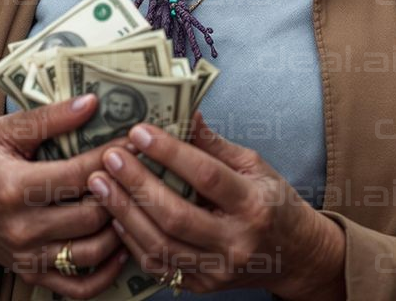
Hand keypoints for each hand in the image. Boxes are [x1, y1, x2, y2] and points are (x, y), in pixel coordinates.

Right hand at [0, 94, 129, 297]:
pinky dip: (107, 271)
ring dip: (121, 229)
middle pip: (91, 215)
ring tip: (138, 204)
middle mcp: (24, 228)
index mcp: (15, 187)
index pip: (78, 174)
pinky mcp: (35, 276)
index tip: (138, 140)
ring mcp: (30, 257)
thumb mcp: (4, 132)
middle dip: (124, 192)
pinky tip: (122, 246)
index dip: (113, 157)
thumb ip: (48, 117)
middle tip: (147, 171)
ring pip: (92, 251)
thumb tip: (92, 102)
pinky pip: (80, 286)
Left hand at [86, 112, 345, 299]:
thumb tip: (184, 112)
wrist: (294, 256)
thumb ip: (214, 144)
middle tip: (109, 157)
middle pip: (176, 215)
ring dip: (125, 213)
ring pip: (161, 246)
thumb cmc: (273, 200)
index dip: (170, 152)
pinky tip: (115, 215)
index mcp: (253, 204)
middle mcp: (236, 243)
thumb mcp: (254, 164)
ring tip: (100, 184)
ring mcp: (218, 271)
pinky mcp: (202, 287)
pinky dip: (132, 240)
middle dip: (136, 184)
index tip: (139, 131)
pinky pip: (159, 266)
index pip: (206, 176)